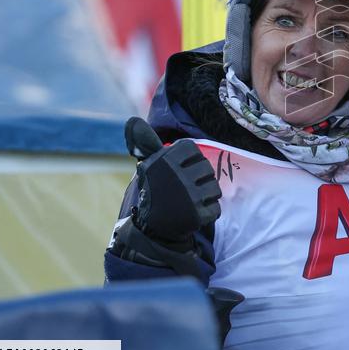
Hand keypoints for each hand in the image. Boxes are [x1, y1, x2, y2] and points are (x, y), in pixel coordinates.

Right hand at [125, 117, 221, 242]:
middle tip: (186, 189)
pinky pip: (216, 208)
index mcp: (166, 161)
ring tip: (190, 200)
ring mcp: (188, 196)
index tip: (179, 171)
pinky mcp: (196, 215)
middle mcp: (177, 176)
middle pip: (207, 169)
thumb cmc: (156, 191)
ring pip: (215, 188)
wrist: (153, 228)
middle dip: (200, 179)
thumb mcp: (150, 165)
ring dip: (206, 196)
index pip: (193, 149)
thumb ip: (146, 142)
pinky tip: (193, 213)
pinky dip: (208, 212)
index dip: (190, 161)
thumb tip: (132, 121)